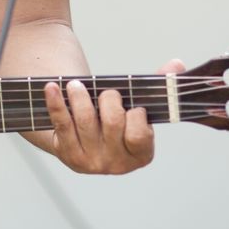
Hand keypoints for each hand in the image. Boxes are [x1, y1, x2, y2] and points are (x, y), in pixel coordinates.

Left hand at [43, 58, 186, 173]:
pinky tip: (52, 88)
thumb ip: (159, 87)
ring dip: (80, 97)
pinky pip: (61, 123)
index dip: (136, 116)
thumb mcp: (137, 107)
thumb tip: (177, 64)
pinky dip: (56, 103)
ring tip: (75, 85)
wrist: (84, 138)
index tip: (134, 105)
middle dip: (109, 100)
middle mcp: (116, 163)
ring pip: (85, 121)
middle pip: (112, 124)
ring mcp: (90, 161)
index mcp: (140, 155)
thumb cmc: (117, 120)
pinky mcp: (67, 153)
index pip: (139, 136)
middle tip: (106, 91)